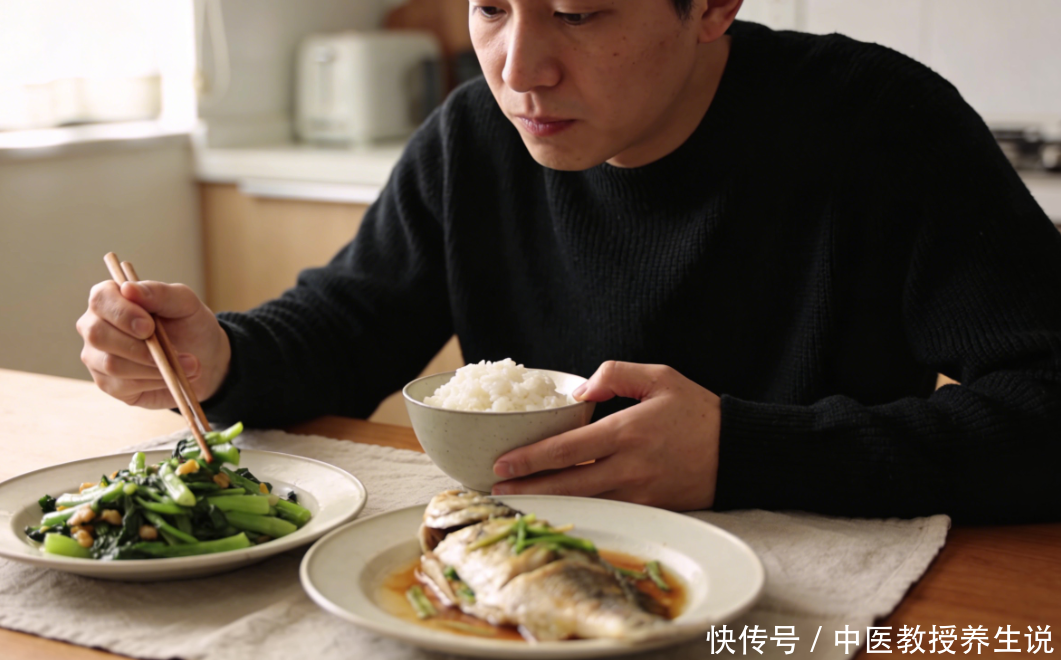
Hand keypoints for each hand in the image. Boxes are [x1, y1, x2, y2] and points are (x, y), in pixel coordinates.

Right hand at [76, 280, 230, 408]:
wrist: (205, 359)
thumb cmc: (189, 325)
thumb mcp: (185, 304)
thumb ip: (159, 293)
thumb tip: (128, 288)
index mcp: (111, 298)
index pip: (101, 299)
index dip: (123, 313)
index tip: (149, 326)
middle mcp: (96, 326)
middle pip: (97, 334)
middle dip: (138, 346)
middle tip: (173, 351)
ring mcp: (97, 356)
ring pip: (111, 364)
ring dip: (154, 367)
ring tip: (188, 365)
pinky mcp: (108, 383)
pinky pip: (123, 384)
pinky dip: (154, 381)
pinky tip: (172, 376)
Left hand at [491, 361, 720, 510]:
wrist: (739, 452)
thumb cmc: (697, 411)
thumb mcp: (660, 377)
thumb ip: (615, 375)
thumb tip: (579, 391)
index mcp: (628, 431)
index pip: (567, 449)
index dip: (530, 459)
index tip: (502, 463)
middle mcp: (629, 467)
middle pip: (566, 484)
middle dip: (527, 488)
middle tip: (495, 489)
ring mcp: (639, 494)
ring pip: (582, 503)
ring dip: (547, 504)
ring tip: (515, 501)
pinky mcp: (649, 510)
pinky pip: (605, 511)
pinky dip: (577, 511)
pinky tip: (555, 509)